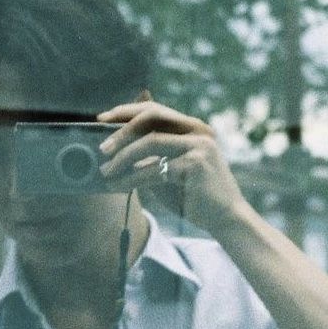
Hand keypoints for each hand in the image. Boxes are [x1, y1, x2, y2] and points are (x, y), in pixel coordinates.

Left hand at [97, 99, 243, 232]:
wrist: (225, 218)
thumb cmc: (194, 196)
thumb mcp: (170, 170)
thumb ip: (150, 156)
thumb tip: (117, 147)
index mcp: (192, 128)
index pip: (155, 109)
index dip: (126, 111)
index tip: (103, 119)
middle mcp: (197, 131)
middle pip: (152, 117)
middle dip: (122, 130)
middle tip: (102, 148)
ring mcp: (198, 146)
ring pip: (151, 142)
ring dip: (123, 156)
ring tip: (106, 171)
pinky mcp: (195, 165)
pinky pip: (155, 169)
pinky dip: (132, 178)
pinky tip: (117, 186)